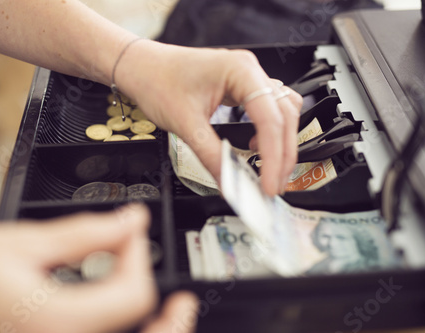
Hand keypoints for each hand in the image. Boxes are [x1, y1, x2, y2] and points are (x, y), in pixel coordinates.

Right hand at [0, 204, 197, 332]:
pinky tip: (120, 319)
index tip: (129, 234)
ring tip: (165, 314)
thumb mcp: (20, 244)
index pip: (134, 294)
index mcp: (55, 321)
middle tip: (183, 301)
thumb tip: (132, 221)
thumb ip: (85, 233)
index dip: (139, 257)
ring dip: (151, 332)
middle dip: (170, 321)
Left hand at [117, 42, 302, 195]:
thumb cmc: (156, 81)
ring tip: (270, 170)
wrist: (140, 67)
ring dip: (281, 143)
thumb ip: (212, 156)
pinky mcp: (240, 88)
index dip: (273, 156)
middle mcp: (249, 71)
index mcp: (240, 70)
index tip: (268, 184)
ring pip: (282, 112)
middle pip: (284, 116)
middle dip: (282, 154)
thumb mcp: (185, 124)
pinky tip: (257, 148)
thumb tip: (231, 183)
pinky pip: (268, 110)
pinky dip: (269, 132)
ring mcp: (247, 78)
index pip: (270, 119)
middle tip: (273, 185)